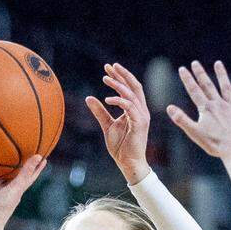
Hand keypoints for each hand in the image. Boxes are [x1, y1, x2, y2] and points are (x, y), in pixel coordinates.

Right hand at [0, 155, 46, 229]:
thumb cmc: (3, 205)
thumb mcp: (17, 187)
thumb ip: (26, 172)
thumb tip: (39, 156)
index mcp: (14, 188)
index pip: (27, 175)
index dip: (34, 166)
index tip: (41, 156)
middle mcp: (2, 188)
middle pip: (8, 173)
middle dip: (11, 163)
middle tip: (14, 148)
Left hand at [86, 63, 150, 184]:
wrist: (128, 163)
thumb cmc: (120, 146)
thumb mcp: (107, 125)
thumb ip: (100, 111)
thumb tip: (89, 98)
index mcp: (136, 110)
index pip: (130, 88)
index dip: (120, 76)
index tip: (108, 68)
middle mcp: (141, 111)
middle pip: (134, 86)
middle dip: (122, 74)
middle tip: (109, 66)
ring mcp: (142, 117)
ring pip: (131, 94)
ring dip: (118, 85)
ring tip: (105, 79)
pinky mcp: (139, 124)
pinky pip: (129, 108)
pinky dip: (119, 101)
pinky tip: (107, 99)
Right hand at [167, 60, 230, 161]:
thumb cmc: (214, 144)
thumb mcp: (194, 133)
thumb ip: (181, 119)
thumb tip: (169, 107)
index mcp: (206, 109)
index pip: (194, 91)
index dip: (187, 79)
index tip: (182, 69)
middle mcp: (219, 104)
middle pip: (208, 86)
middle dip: (200, 74)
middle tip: (195, 63)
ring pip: (226, 87)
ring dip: (221, 75)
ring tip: (218, 63)